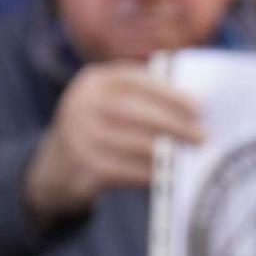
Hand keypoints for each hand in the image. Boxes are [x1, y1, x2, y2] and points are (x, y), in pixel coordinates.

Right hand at [23, 62, 203, 225]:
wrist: (54, 166)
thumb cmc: (99, 129)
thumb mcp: (109, 103)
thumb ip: (142, 97)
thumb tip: (193, 107)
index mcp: (94, 81)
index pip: (135, 80)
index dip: (169, 93)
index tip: (199, 106)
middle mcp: (81, 104)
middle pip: (134, 112)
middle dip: (172, 124)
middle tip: (201, 136)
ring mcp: (77, 136)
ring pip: (131, 144)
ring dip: (164, 151)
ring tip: (187, 155)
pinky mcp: (80, 167)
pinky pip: (122, 170)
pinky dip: (146, 173)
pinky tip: (164, 175)